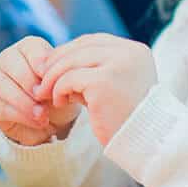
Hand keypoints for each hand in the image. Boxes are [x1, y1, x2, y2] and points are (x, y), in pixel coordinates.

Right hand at [0, 36, 80, 145]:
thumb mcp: (62, 82)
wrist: (52, 120)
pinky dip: (22, 116)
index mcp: (27, 48)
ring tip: (43, 114)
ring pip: (2, 85)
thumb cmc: (57, 93)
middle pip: (10, 63)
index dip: (41, 62)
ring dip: (25, 101)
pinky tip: (39, 122)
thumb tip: (50, 81)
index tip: (53, 78)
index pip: (29, 47)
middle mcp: (7, 60)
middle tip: (47, 97)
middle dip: (30, 82)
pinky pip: (2, 107)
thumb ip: (57, 75)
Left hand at [36, 33, 157, 145]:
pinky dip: (59, 89)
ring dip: (53, 77)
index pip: (93, 41)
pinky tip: (59, 102)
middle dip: (57, 62)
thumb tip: (57, 61)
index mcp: (135, 51)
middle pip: (81, 47)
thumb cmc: (127, 119)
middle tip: (42, 79)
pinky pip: (69, 79)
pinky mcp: (104, 81)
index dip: (69, 52)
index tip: (53, 67)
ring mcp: (118, 64)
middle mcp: (129, 52)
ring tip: (46, 93)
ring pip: (71, 61)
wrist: (145, 144)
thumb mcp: (114, 85)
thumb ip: (96, 70)